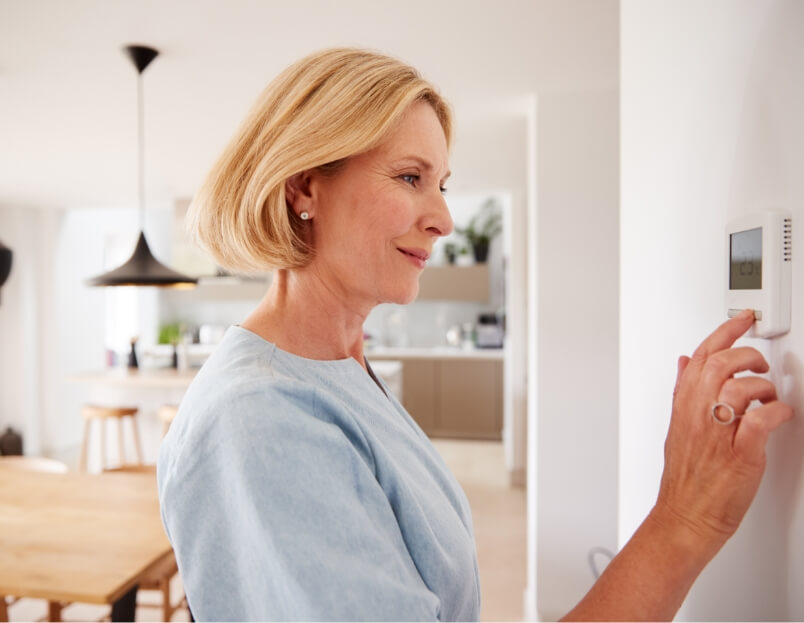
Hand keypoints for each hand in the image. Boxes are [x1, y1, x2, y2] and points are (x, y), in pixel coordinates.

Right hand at [653, 309, 793, 550]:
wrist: (685, 517)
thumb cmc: (684, 479)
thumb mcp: (676, 426)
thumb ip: (683, 391)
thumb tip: (684, 362)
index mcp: (684, 406)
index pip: (701, 356)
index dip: (724, 332)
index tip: (742, 320)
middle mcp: (698, 416)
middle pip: (720, 364)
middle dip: (747, 355)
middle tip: (760, 364)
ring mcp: (718, 435)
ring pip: (739, 388)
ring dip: (763, 387)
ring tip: (768, 397)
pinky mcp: (740, 455)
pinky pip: (760, 422)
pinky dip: (775, 412)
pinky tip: (778, 415)